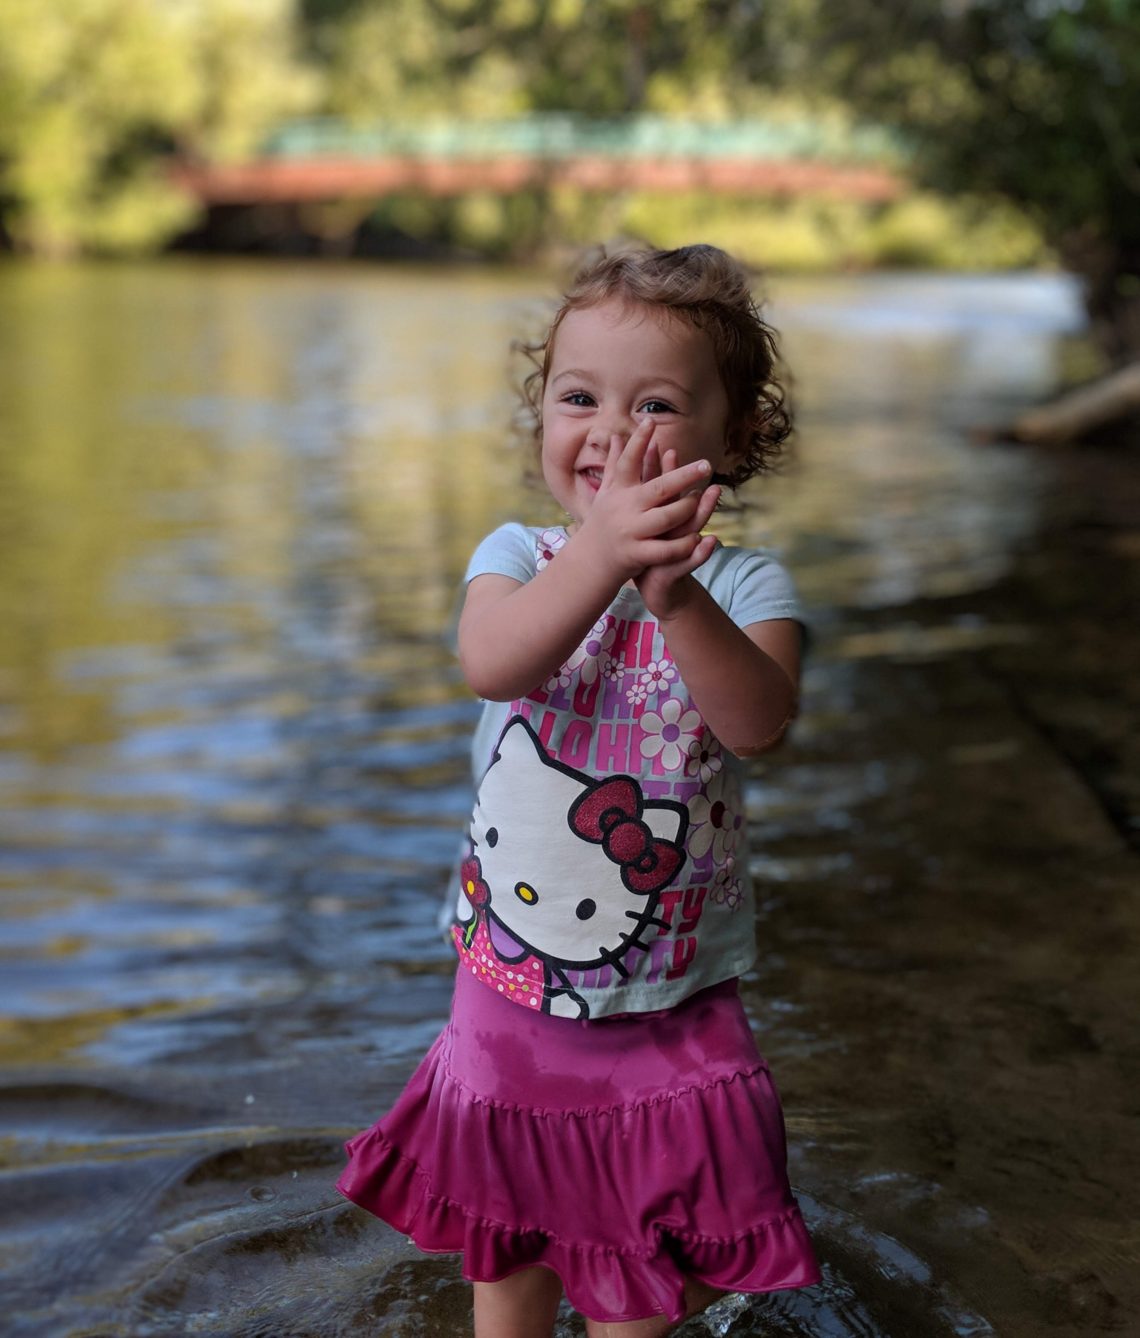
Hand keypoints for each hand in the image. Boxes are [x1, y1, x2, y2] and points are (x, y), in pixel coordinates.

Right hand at [573, 417, 714, 584]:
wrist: (589, 562)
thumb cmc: (602, 522)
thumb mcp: (607, 492)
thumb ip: (615, 464)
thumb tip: (616, 435)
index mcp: (618, 491)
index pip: (628, 461)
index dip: (638, 441)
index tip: (650, 420)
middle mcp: (624, 509)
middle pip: (657, 488)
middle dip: (682, 476)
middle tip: (705, 464)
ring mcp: (631, 532)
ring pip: (666, 519)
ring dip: (686, 509)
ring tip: (702, 499)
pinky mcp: (637, 554)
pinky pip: (665, 550)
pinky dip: (682, 544)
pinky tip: (698, 536)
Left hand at [633, 443, 720, 619]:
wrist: (657, 589)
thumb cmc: (650, 552)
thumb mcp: (645, 524)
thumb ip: (645, 498)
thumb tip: (637, 472)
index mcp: (661, 518)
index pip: (664, 492)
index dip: (664, 472)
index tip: (666, 448)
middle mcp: (674, 528)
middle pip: (683, 503)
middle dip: (687, 479)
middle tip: (701, 466)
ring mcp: (679, 547)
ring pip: (693, 526)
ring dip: (705, 511)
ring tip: (714, 494)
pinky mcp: (680, 569)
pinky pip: (692, 559)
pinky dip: (701, 551)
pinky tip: (711, 542)